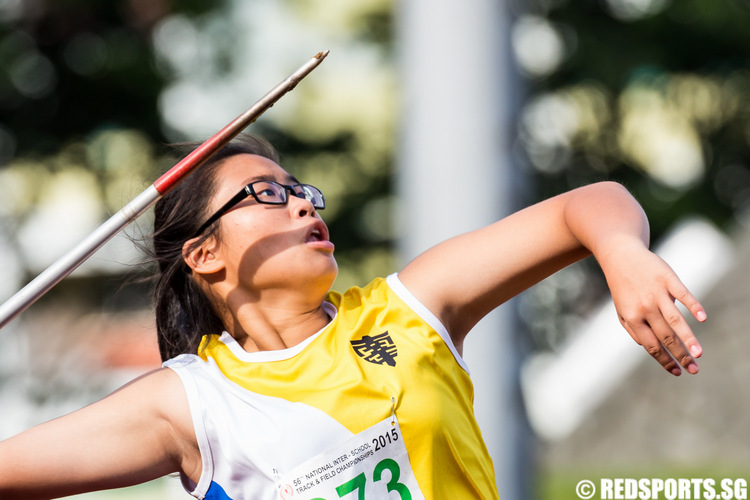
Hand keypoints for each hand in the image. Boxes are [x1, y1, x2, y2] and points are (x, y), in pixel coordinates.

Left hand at [599, 239, 706, 375]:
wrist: (620, 256)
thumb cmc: (622, 286)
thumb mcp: (621, 310)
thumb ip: (633, 330)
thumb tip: (648, 348)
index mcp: (632, 318)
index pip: (651, 345)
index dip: (665, 360)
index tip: (677, 372)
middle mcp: (644, 307)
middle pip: (665, 337)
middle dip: (681, 356)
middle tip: (694, 370)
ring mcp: (657, 293)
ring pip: (675, 320)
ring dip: (688, 338)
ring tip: (698, 353)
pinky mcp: (667, 279)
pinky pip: (683, 294)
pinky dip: (693, 306)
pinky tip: (702, 318)